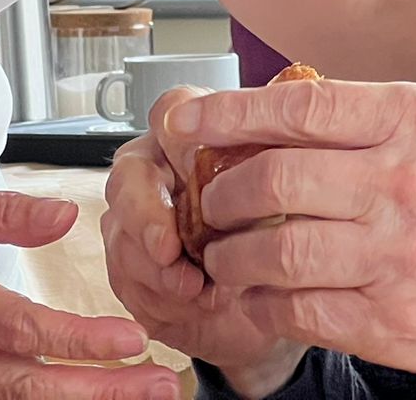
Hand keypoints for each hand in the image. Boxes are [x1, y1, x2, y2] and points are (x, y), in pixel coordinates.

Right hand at [100, 89, 307, 397]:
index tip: (192, 164)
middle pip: (128, 176)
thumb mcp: (293, 202)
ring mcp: (136, 220)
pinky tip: (196, 304)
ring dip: (160, 270)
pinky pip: (128, 281)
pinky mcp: (130, 269)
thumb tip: (283, 166)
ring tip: (203, 291)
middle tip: (170, 249)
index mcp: (197, 138)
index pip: (172, 111)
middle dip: (146, 217)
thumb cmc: (281, 239)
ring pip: (122, 235)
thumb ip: (279, 178)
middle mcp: (158, 171)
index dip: (177, 134)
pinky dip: (162, 299)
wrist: (273, 305)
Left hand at [165, 80, 415, 399]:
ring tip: (224, 256)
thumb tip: (286, 115)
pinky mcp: (394, 322)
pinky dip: (263, 305)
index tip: (189, 119)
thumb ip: (380, 124)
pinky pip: (298, 309)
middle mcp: (407, 179)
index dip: (229, 113)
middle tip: (206, 203)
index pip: (298, 106)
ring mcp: (398, 255)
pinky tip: (259, 300)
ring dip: (231, 256)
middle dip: (219, 193)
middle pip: (271, 178)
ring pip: (272, 250)